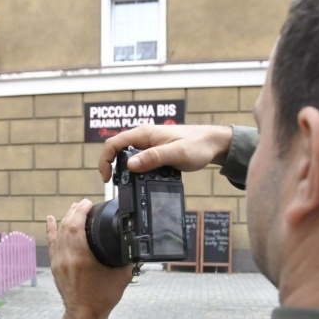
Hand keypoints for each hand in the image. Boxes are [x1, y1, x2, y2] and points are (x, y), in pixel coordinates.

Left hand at [47, 199, 132, 318]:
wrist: (84, 315)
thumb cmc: (102, 298)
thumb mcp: (121, 277)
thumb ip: (128, 259)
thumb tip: (133, 246)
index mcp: (81, 257)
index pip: (76, 226)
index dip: (81, 211)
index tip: (89, 203)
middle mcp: (66, 257)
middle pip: (66, 226)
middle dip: (74, 211)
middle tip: (84, 203)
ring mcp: (59, 261)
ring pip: (59, 233)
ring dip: (66, 218)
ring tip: (73, 208)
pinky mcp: (56, 266)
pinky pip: (52, 243)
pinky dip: (52, 230)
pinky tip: (51, 219)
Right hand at [98, 124, 233, 181]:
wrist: (213, 143)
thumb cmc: (198, 145)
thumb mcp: (176, 153)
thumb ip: (153, 158)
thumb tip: (130, 165)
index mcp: (144, 134)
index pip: (113, 144)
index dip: (105, 160)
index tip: (108, 178)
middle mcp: (144, 137)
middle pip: (117, 150)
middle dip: (113, 167)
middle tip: (116, 184)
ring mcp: (149, 144)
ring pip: (128, 156)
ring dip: (125, 170)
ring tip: (128, 184)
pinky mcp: (155, 151)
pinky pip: (139, 160)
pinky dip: (137, 170)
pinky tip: (142, 180)